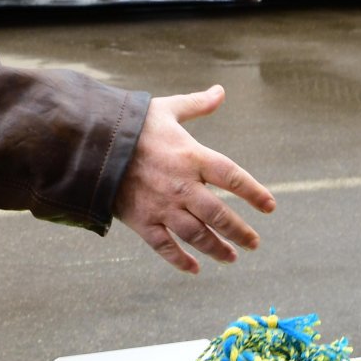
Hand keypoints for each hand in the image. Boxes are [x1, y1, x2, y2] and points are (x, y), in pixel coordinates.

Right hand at [112, 85, 273, 273]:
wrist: (91, 144)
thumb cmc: (132, 124)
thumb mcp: (167, 109)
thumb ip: (196, 105)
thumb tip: (220, 91)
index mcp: (192, 156)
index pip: (233, 178)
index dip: (254, 193)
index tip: (269, 206)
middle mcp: (182, 185)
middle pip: (220, 215)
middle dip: (240, 232)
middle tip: (253, 243)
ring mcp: (162, 206)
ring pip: (197, 235)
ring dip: (217, 248)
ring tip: (231, 257)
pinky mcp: (142, 220)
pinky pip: (165, 246)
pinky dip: (180, 260)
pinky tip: (194, 268)